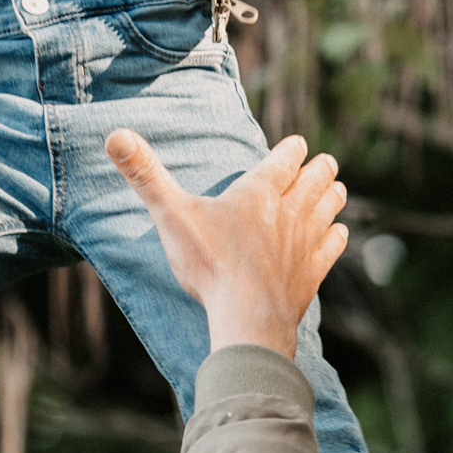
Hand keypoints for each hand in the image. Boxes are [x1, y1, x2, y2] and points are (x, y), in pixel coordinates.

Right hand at [103, 131, 346, 360]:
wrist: (247, 318)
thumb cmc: (210, 265)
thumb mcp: (171, 215)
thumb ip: (145, 175)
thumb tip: (115, 134)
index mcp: (259, 192)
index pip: (285, 159)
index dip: (292, 150)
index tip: (297, 145)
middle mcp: (289, 212)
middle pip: (315, 180)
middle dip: (320, 169)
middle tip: (326, 163)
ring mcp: (305, 243)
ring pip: (328, 209)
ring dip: (332, 196)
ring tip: (336, 189)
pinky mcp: (312, 273)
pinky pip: (332, 247)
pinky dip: (336, 236)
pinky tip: (338, 233)